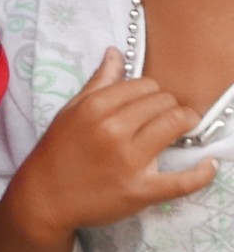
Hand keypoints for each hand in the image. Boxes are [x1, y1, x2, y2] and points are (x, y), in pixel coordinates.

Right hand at [2, 49, 215, 242]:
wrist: (42, 198)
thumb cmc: (57, 152)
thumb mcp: (70, 112)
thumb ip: (97, 83)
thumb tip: (116, 52)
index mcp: (95, 109)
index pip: (146, 85)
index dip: (151, 93)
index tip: (147, 105)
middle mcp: (113, 131)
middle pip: (164, 101)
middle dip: (167, 107)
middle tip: (160, 120)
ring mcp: (128, 161)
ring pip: (176, 124)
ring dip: (184, 125)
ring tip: (177, 132)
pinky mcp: (140, 190)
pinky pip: (183, 180)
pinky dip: (202, 173)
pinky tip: (208, 165)